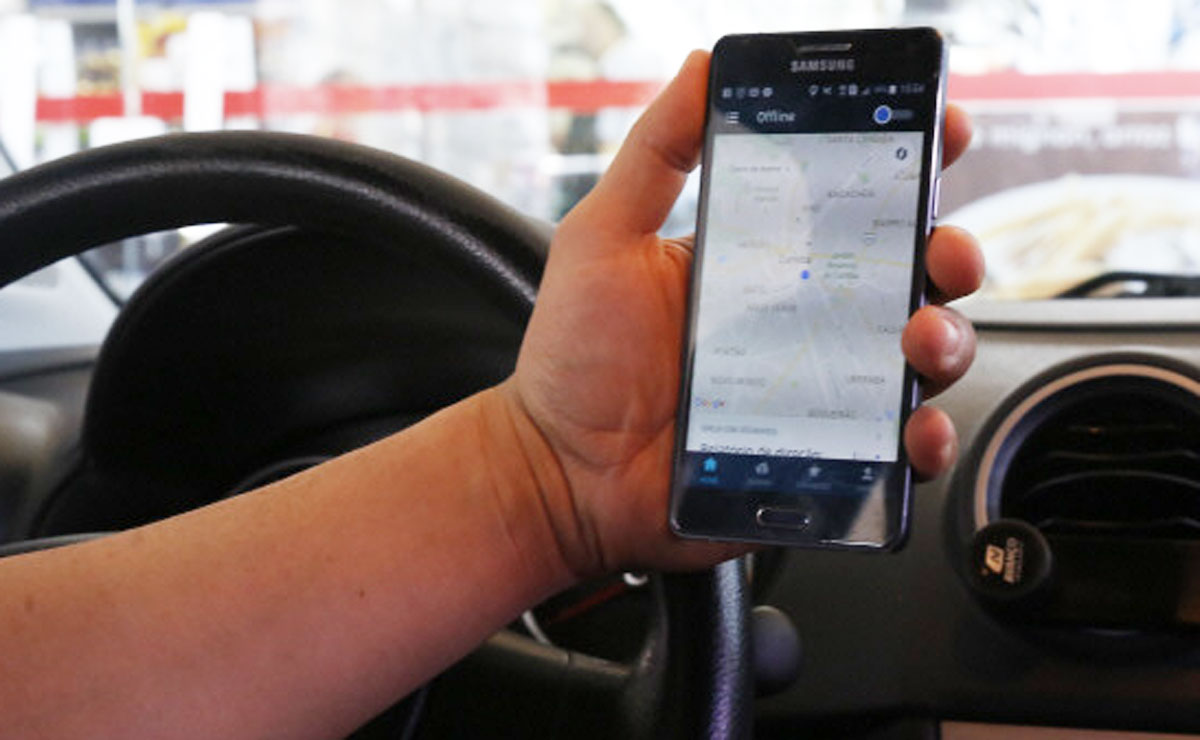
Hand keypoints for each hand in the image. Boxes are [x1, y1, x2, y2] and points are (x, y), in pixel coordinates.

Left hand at [502, 50, 981, 577]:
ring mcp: (820, 392)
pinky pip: (898, 452)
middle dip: (951, 253)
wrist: (560, 472)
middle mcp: (805, 323)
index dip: (911, 163)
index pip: (856, 202)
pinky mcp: (824, 460)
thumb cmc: (576, 357)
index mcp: (766, 263)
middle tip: (941, 253)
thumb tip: (702, 67)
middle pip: (913, 277)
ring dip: (948, 340)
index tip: (942, 131)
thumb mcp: (604, 238)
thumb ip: (655, 153)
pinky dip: (924, 442)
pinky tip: (910, 434)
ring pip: (923, 358)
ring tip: (918, 340)